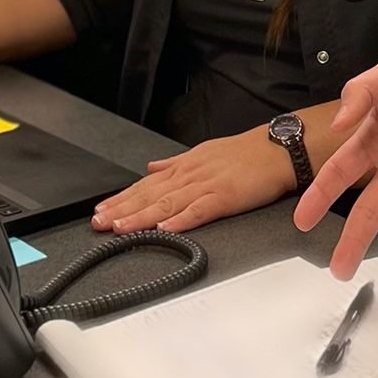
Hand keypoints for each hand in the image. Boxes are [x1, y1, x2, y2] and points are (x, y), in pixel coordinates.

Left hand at [92, 128, 293, 233]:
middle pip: (150, 195)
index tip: (100, 210)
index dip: (121, 198)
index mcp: (185, 167)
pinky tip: (165, 229)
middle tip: (98, 223)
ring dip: (141, 217)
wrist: (278, 149)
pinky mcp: (225, 197)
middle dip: (122, 209)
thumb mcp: (204, 152)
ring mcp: (207, 186)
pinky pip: (200, 210)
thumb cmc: (246, 154)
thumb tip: (152, 167)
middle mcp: (191, 175)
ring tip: (120, 228)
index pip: (146, 184)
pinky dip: (181, 220)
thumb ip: (175, 163)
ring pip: (167, 203)